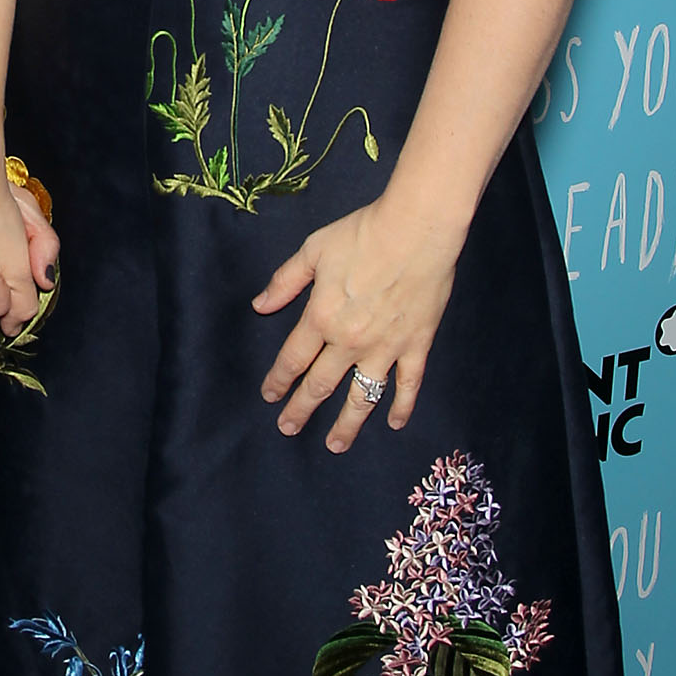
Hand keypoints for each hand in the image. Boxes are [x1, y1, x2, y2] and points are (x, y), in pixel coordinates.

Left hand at [254, 199, 459, 450]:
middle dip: (301, 409)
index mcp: (320, 318)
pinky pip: (408, 384)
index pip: (292, 360)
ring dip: (347, 424)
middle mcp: (349, 342)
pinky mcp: (416, 345)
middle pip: (320, 385)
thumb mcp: (314, 250)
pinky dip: (402, 406)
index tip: (269, 396)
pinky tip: (394, 423)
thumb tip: (260, 306)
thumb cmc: (363, 235)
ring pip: (362, 397)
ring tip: (335, 445)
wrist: (416, 231)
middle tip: (288, 428)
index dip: (278, 381)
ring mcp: (385, 348)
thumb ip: (285, 281)